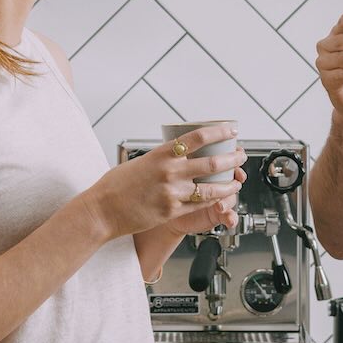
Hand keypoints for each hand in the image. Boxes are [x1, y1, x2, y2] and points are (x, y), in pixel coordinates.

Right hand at [85, 124, 246, 238]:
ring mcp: (172, 192)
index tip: (232, 131)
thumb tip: (178, 152)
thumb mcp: (140, 162)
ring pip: (212, 187)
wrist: (102, 210)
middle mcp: (169, 171)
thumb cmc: (116, 185)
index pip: (199, 137)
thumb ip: (162, 158)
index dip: (220, 133)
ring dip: (229, 183)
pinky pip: (200, 204)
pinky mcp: (171, 211)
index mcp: (162, 154)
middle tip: (240, 155)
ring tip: (237, 180)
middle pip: (212, 162)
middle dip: (232, 158)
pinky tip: (222, 197)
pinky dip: (214, 200)